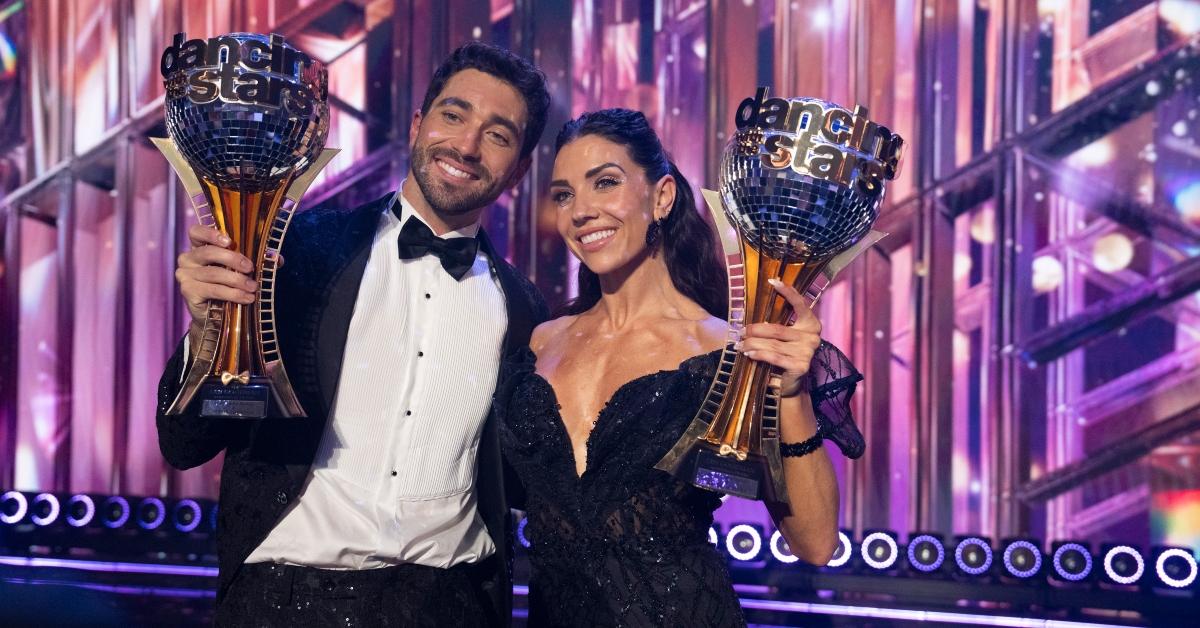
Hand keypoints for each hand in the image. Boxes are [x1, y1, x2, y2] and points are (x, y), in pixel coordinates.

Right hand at [175, 224, 256, 335]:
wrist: (214, 316)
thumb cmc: (228, 286)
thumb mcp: (241, 270)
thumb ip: (257, 260)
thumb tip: (278, 258)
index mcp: (198, 247)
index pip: (196, 232)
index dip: (210, 233)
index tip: (229, 241)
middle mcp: (187, 259)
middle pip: (209, 252)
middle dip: (233, 259)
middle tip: (251, 268)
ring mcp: (185, 275)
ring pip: (214, 274)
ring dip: (238, 281)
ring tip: (254, 287)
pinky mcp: (188, 291)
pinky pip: (214, 290)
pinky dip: (234, 294)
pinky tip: (247, 298)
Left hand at [737, 278, 821, 396]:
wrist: (791, 383)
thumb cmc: (785, 355)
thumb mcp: (783, 337)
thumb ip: (777, 324)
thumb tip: (752, 315)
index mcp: (811, 324)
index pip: (800, 304)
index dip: (787, 292)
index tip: (772, 281)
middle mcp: (812, 336)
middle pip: (777, 329)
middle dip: (755, 330)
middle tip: (740, 332)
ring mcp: (808, 351)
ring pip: (773, 343)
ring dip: (752, 344)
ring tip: (740, 345)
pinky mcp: (801, 366)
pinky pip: (774, 356)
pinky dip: (759, 354)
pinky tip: (749, 354)